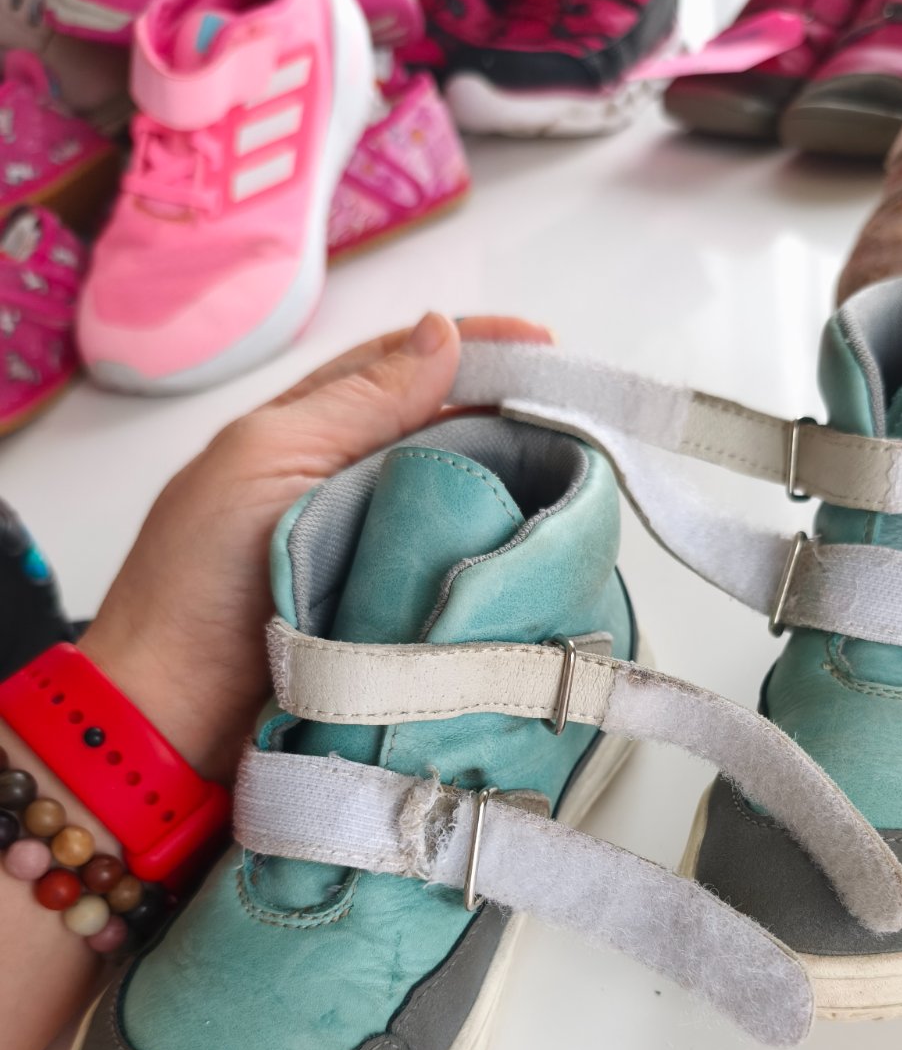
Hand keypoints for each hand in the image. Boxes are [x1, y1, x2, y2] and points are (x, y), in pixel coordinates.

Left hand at [79, 313, 550, 780]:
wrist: (172, 716)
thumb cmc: (196, 581)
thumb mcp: (267, 460)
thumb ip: (355, 403)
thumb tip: (440, 333)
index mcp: (310, 433)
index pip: (403, 369)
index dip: (473, 347)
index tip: (544, 342)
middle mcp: (351, 485)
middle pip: (446, 433)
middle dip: (511, 415)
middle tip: (581, 414)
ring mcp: (378, 551)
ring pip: (463, 502)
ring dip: (516, 486)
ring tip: (579, 474)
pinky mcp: (398, 614)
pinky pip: (461, 575)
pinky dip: (501, 559)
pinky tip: (545, 547)